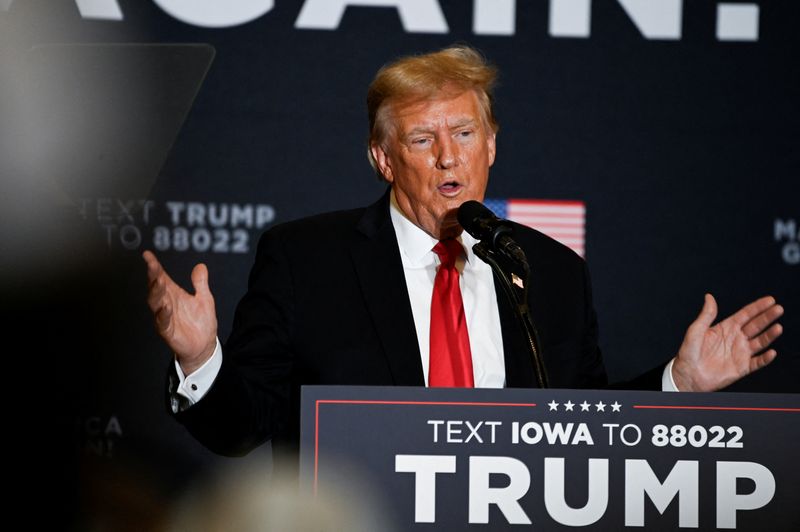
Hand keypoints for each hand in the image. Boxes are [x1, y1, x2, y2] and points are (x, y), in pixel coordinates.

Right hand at [143, 250, 217, 374]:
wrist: (204, 345)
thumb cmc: (201, 322)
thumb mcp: (204, 299)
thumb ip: (200, 283)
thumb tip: (200, 266)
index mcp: (173, 294)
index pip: (161, 277)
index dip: (154, 266)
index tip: (148, 255)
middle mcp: (166, 303)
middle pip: (155, 287)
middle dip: (153, 276)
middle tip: (153, 266)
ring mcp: (165, 317)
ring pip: (155, 303)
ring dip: (156, 292)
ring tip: (158, 282)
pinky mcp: (168, 331)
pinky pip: (162, 322)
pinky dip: (163, 314)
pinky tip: (166, 307)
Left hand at [672, 294, 782, 391]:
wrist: (688, 375)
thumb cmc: (689, 352)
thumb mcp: (695, 330)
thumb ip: (706, 315)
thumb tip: (709, 297)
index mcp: (726, 328)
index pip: (746, 314)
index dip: (758, 307)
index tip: (770, 300)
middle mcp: (736, 338)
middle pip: (756, 325)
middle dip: (767, 317)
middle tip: (778, 309)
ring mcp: (740, 353)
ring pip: (760, 342)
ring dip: (769, 335)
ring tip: (778, 328)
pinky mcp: (742, 367)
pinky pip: (757, 362)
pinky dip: (765, 358)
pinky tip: (771, 352)